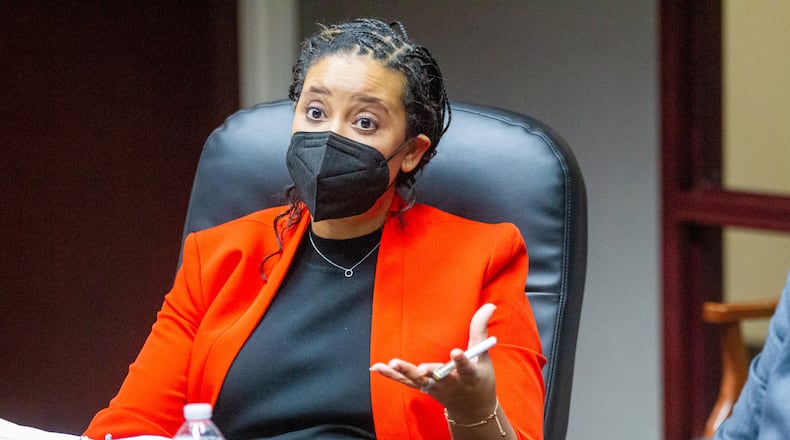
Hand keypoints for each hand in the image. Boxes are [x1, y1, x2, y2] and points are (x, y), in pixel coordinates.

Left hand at [369, 303, 498, 415]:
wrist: (472, 408)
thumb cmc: (480, 377)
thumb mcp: (484, 355)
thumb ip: (481, 329)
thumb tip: (490, 305)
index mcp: (470, 376)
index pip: (467, 368)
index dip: (462, 361)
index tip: (456, 352)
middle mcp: (452, 384)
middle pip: (439, 378)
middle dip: (431, 373)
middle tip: (423, 368)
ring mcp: (436, 388)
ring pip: (419, 381)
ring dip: (406, 373)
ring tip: (394, 363)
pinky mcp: (423, 388)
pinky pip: (405, 382)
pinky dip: (391, 376)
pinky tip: (376, 367)